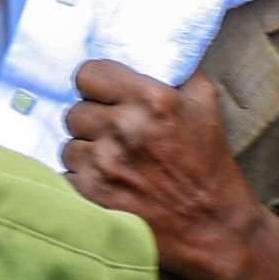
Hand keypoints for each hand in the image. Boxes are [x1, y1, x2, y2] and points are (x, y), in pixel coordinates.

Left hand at [61, 63, 278, 279]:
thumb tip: (141, 52)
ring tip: (114, 164)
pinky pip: (65, 174)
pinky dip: (81, 180)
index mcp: (153, 100)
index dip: (95, 86)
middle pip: (75, 110)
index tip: (103, 96)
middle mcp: (124, 128)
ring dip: (86, 153)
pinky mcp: (90, 195)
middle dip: (93, 122)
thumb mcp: (204, 104)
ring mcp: (103, 163)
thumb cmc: (209, 164)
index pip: (87, 73)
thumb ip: (172, 72)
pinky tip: (108, 185)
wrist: (213, 228)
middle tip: (114, 136)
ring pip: (68, 144)